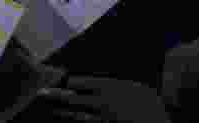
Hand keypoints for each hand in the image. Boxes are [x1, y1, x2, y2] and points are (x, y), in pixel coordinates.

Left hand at [36, 77, 171, 122]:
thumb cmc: (148, 104)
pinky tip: (69, 118)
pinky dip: (75, 121)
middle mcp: (100, 101)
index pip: (78, 82)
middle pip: (71, 98)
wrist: (157, 122)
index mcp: (107, 86)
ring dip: (62, 111)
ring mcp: (100, 117)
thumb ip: (113, 84)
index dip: (68, 82)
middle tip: (41, 94)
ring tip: (52, 108)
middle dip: (55, 95)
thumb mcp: (132, 86)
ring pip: (75, 114)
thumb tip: (99, 83)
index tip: (62, 81)